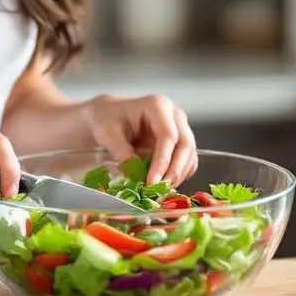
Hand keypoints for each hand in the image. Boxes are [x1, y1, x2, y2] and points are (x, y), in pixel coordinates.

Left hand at [79, 93, 197, 186]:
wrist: (107, 116)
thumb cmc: (107, 120)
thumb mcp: (108, 134)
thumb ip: (122, 153)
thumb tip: (134, 174)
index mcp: (157, 105)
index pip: (168, 136)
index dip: (162, 161)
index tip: (152, 182)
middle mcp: (174, 114)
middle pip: (185, 145)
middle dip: (174, 170)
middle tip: (159, 190)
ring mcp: (180, 127)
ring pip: (189, 155)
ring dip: (178, 175)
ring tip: (159, 190)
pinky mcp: (180, 142)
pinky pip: (187, 161)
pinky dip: (179, 174)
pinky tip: (163, 184)